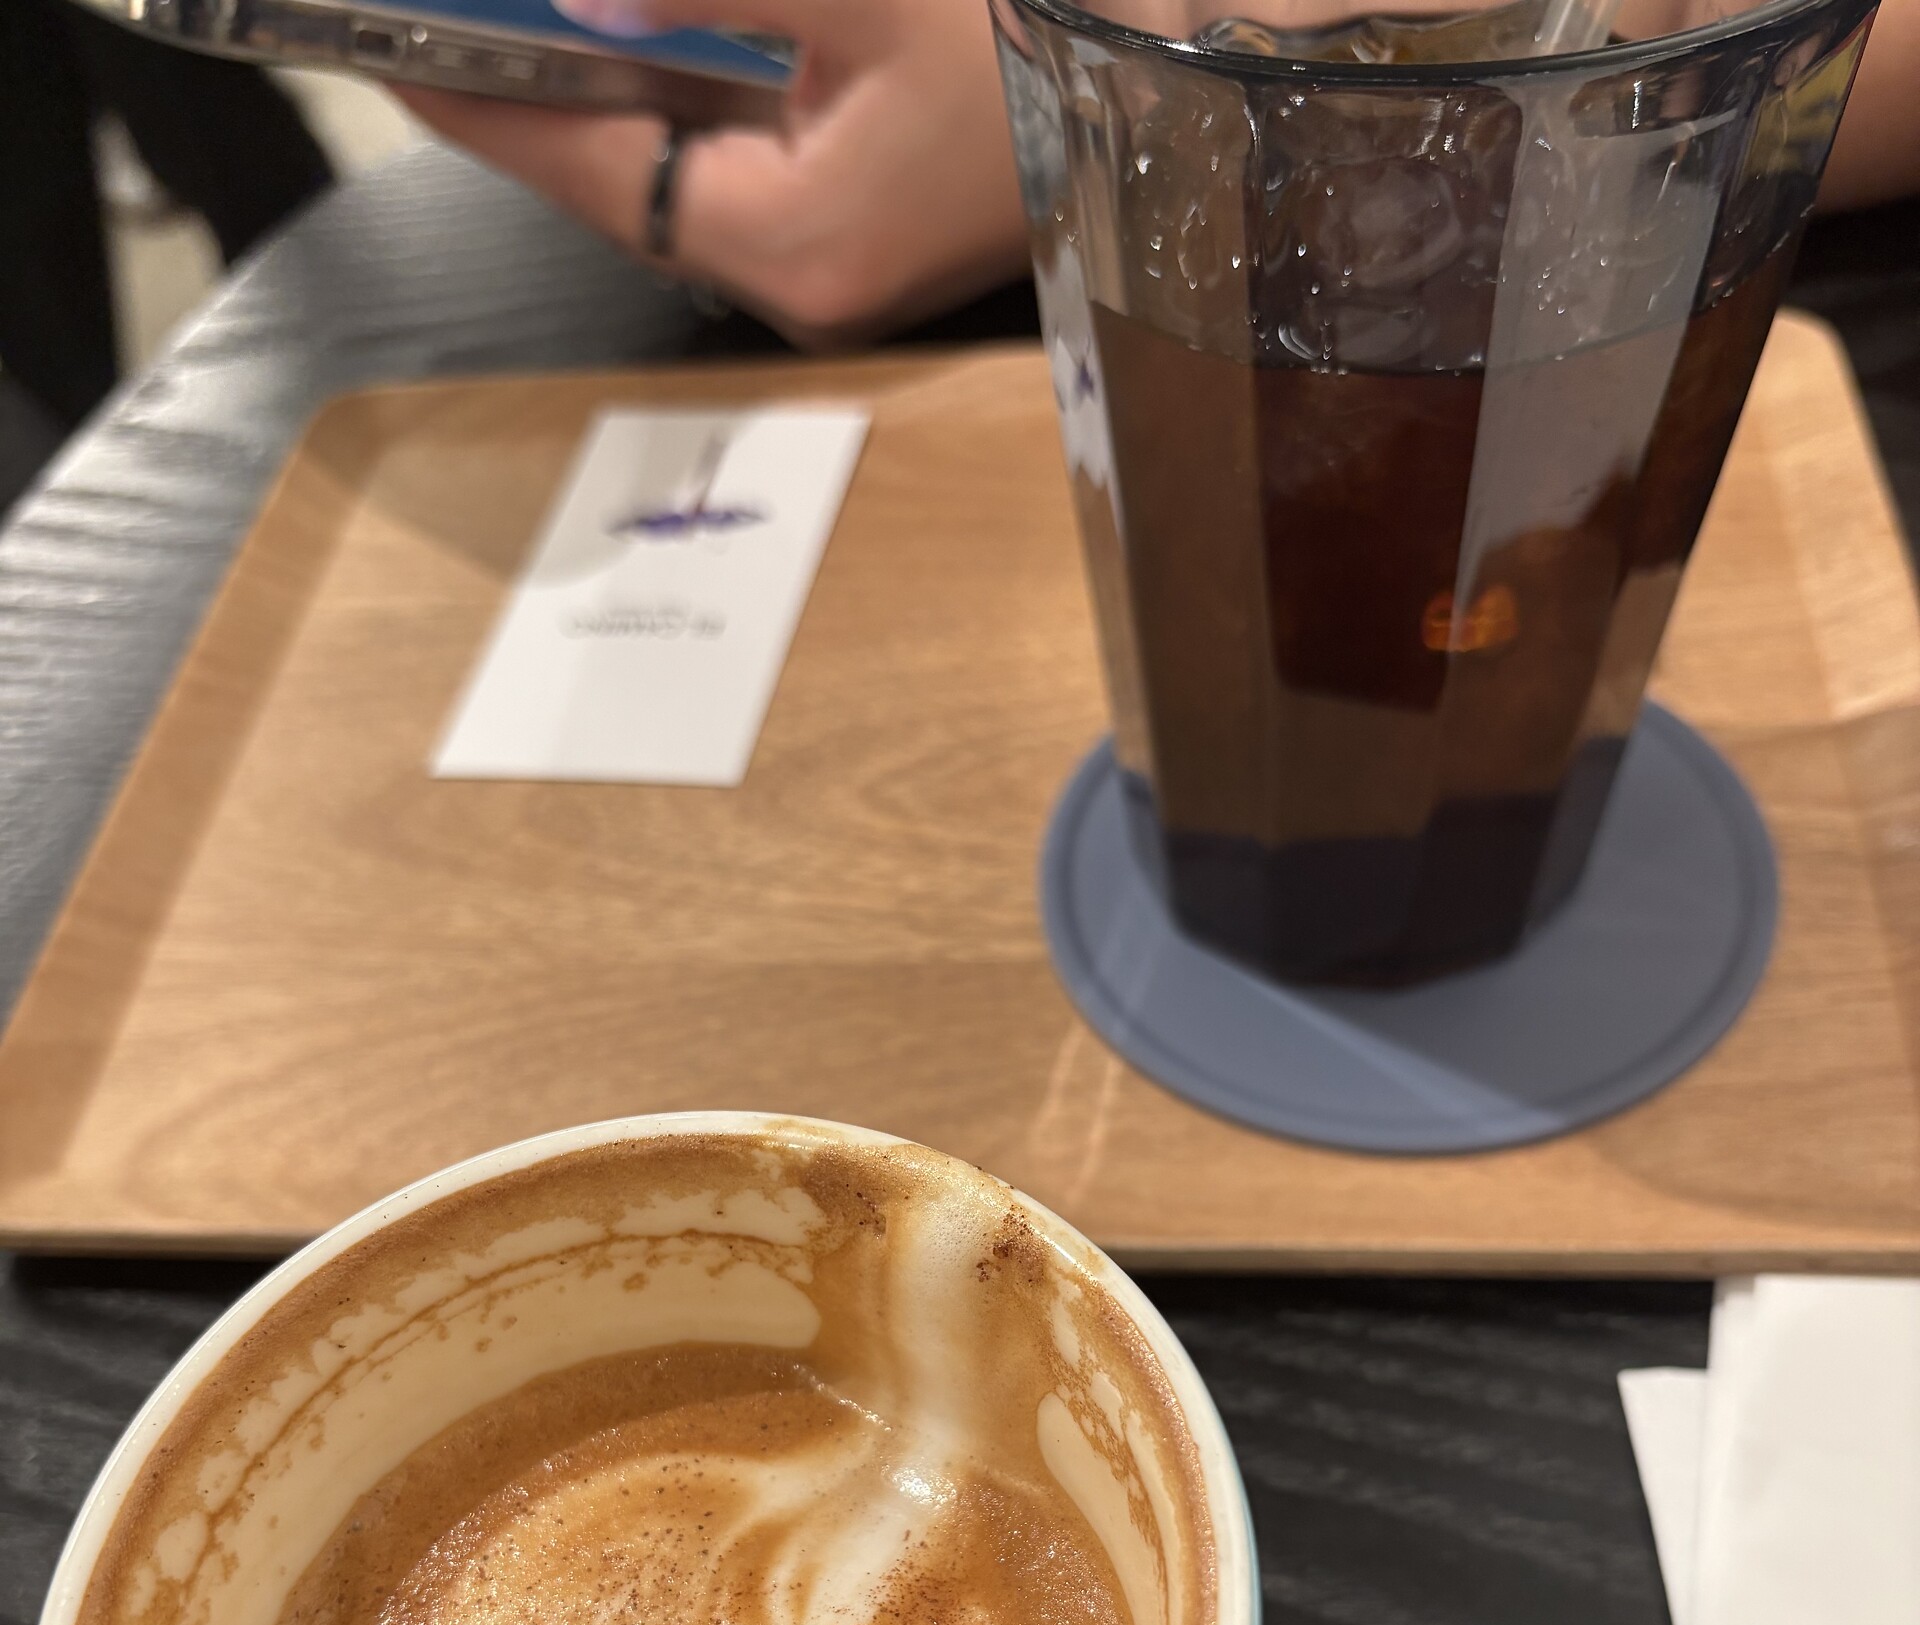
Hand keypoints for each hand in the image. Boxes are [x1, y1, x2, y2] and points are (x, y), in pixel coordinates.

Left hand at [397, 0, 1030, 342]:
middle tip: (439, 21)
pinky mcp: (881, 196)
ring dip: (606, 73)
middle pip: (626, 175)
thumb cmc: (1059, 20)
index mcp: (800, 242)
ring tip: (515, 19)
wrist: (1214, 54)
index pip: (594, 173)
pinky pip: (748, 134)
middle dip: (535, 85)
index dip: (483, 106)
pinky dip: (686, 69)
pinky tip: (640, 29)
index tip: (389, 49)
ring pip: (684, 151)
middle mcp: (813, 269)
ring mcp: (851, 239)